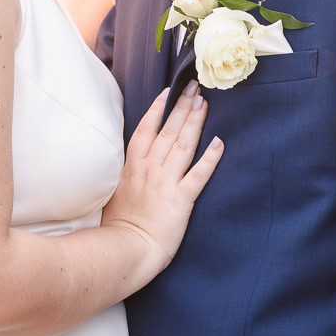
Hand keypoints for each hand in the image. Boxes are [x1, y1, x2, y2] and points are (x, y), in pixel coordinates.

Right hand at [100, 85, 223, 277]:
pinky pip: (198, 175)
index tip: (168, 92)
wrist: (125, 249)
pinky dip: (209, 158)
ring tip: (205, 103)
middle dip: (182, 106)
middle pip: (168, 130)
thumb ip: (127, 173)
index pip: (146, 130)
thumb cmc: (119, 226)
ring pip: (183, 145)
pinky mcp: (181, 199)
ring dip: (195, 122)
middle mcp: (149, 169)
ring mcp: (165, 183)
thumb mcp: (115, 191)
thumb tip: (135, 163)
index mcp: (133, 167)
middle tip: (195, 87)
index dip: (158, 109)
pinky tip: (219, 142)